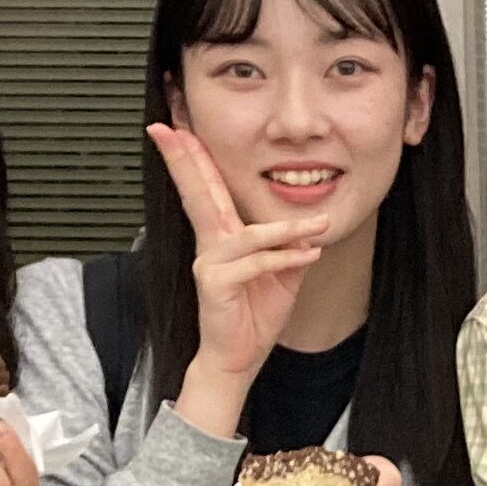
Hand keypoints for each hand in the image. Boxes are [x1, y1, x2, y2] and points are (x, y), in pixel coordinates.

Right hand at [159, 119, 325, 414]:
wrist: (238, 357)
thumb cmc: (253, 315)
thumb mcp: (281, 273)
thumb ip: (290, 247)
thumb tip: (311, 227)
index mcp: (222, 236)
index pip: (208, 188)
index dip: (194, 157)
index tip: (179, 127)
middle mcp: (210, 244)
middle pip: (198, 193)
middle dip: (184, 159)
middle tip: (167, 128)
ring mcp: (210, 263)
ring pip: (248, 234)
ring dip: (287, 229)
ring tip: (319, 226)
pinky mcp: (216, 284)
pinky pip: (256, 264)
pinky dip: (285, 259)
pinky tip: (308, 256)